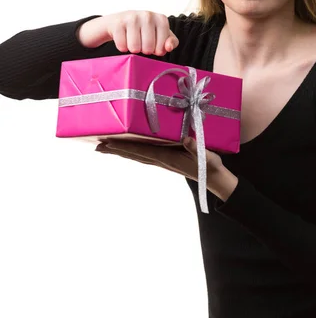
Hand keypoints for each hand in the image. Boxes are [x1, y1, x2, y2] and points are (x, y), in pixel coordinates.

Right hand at [76, 10, 178, 53]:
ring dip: (133, 49)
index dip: (158, 50)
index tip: (154, 45)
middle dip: (144, 50)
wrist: (118, 22)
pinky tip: (123, 39)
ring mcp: (132, 18)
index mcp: (161, 19)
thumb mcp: (160, 35)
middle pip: (148, 47)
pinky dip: (122, 47)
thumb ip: (171, 42)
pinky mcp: (118, 23)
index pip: (163, 45)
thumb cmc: (144, 31)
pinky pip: (122, 46)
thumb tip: (168, 47)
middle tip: (142, 43)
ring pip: (135, 48)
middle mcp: (147, 15)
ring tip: (133, 41)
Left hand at [95, 136, 223, 182]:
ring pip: (137, 156)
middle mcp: (161, 160)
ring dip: (121, 152)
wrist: (215, 179)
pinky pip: (145, 156)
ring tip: (106, 148)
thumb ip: (196, 147)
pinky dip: (133, 153)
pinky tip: (130, 151)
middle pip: (133, 154)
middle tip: (98, 146)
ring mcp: (163, 161)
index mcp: (167, 157)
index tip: (108, 144)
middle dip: (115, 150)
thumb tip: (185, 139)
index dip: (123, 147)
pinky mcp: (167, 161)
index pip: (140, 151)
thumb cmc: (211, 166)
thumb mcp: (205, 155)